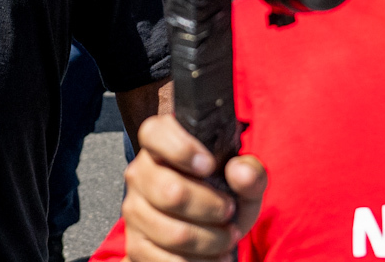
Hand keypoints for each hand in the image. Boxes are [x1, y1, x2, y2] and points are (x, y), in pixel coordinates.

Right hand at [122, 115, 264, 260]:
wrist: (207, 232)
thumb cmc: (221, 196)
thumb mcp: (243, 182)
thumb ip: (250, 172)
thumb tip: (239, 171)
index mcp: (161, 145)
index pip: (154, 134)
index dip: (180, 148)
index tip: (209, 166)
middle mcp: (140, 173)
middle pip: (170, 191)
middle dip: (211, 208)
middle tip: (228, 211)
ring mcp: (134, 210)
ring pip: (173, 232)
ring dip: (210, 241)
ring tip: (226, 238)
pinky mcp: (136, 244)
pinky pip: (166, 260)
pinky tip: (213, 256)